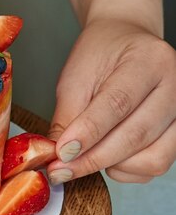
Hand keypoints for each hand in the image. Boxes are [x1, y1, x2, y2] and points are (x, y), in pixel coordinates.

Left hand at [46, 19, 175, 184]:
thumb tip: (57, 156)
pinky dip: (128, 170)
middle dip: (93, 159)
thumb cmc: (101, 56)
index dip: (88, 133)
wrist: (127, 43)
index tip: (62, 153)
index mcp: (149, 61)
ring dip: (112, 166)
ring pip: (152, 158)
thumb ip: (68, 116)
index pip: (117, 103)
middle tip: (61, 169)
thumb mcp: (76, 77)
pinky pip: (158, 165)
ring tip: (84, 158)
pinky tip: (106, 158)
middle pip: (136, 135)